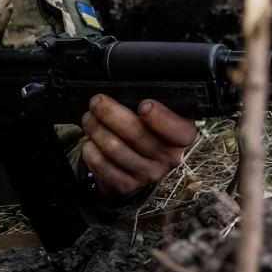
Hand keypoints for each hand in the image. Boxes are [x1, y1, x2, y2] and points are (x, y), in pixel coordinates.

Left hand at [81, 95, 196, 198]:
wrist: (138, 167)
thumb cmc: (147, 131)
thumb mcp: (158, 114)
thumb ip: (150, 102)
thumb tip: (127, 86)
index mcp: (181, 136)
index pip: (178, 130)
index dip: (161, 118)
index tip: (144, 105)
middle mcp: (168, 158)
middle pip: (136, 134)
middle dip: (110, 112)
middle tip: (97, 101)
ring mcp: (147, 174)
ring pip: (114, 148)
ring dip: (95, 129)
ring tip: (89, 118)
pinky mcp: (126, 185)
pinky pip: (101, 164)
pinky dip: (90, 149)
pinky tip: (91, 141)